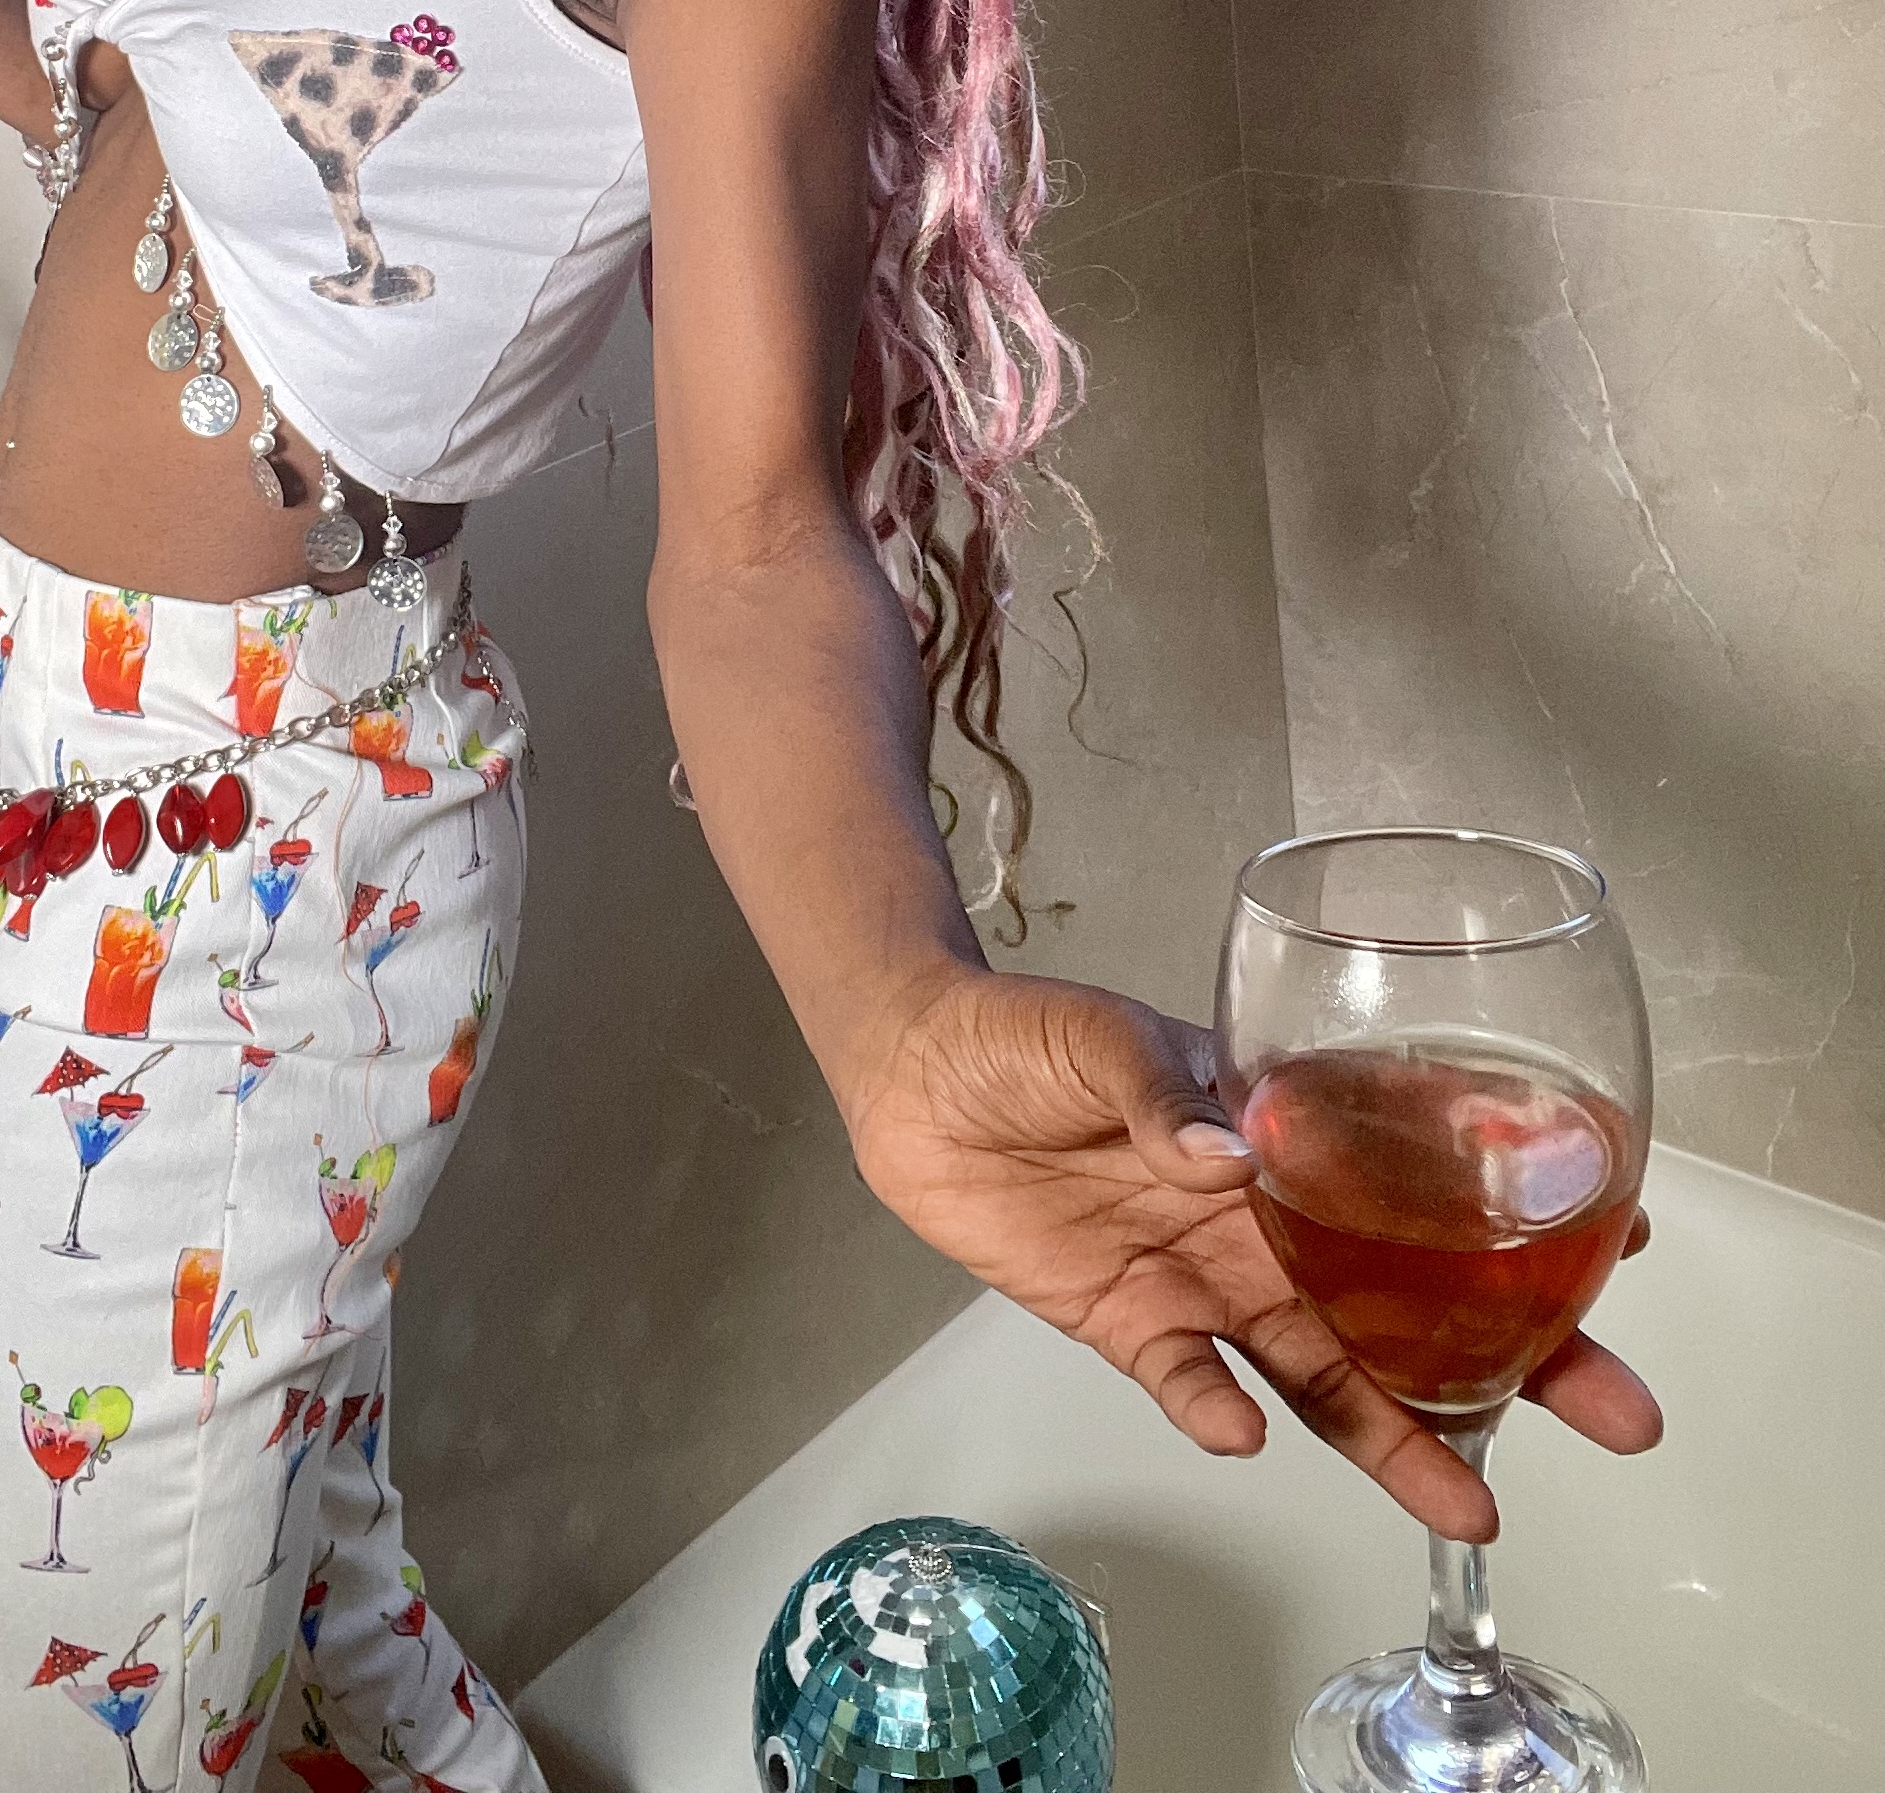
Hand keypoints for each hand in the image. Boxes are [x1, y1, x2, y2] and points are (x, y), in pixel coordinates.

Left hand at [846, 966, 1660, 1545]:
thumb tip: (1230, 1157)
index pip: (1422, 1173)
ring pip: (1326, 1368)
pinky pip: (1191, 1382)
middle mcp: (1267, 1215)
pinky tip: (1251, 1437)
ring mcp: (1206, 1275)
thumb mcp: (1102, 1036)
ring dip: (1392, 1431)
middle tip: (1614, 1415)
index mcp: (1285, 1128)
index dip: (1516, 1207)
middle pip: (1406, 1299)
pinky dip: (1219, 1410)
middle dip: (1514, 1357)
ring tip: (1469, 1499)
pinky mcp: (1131, 1323)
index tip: (1618, 1240)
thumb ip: (1168, 1097)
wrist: (913, 1076)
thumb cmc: (1024, 1032)